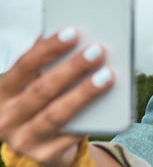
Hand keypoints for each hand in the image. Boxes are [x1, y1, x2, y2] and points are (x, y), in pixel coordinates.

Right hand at [0, 28, 114, 165]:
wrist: (39, 148)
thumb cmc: (39, 107)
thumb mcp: (33, 85)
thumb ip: (45, 64)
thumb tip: (68, 32)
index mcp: (4, 92)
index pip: (25, 65)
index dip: (49, 48)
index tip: (73, 32)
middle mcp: (8, 117)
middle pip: (44, 89)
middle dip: (73, 68)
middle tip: (98, 51)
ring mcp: (24, 140)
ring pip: (58, 113)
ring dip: (84, 93)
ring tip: (108, 75)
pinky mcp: (45, 155)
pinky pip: (72, 135)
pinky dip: (90, 117)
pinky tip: (107, 104)